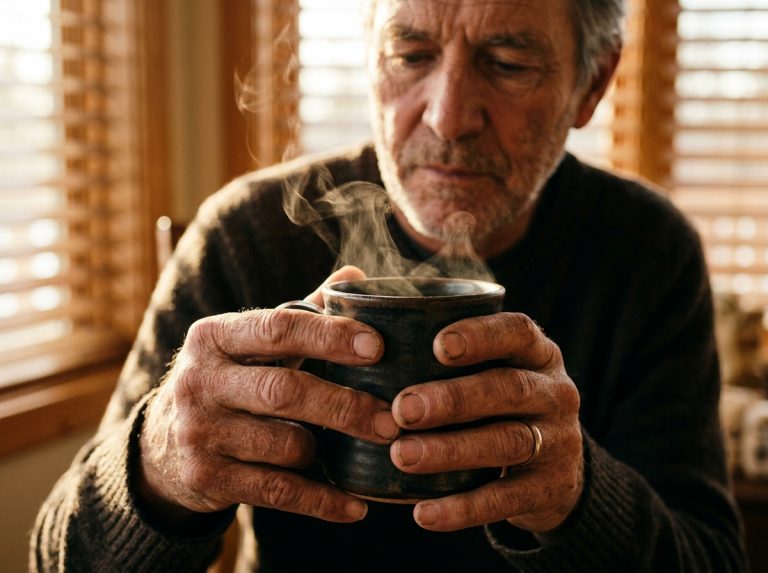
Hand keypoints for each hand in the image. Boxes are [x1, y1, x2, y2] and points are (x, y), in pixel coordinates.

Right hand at [137, 266, 398, 524]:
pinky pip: (276, 492)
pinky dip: (322, 501)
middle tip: (392, 418)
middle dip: (345, 405)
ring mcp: (198, 433)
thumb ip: (302, 312)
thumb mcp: (250, 343)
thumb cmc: (228, 380)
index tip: (377, 347)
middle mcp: (199, 381)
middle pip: (284, 391)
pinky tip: (356, 506)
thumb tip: (355, 275)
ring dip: (331, 450)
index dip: (329, 336)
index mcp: (214, 336)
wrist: (160, 445)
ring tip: (368, 450)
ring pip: (284, 444)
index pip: (278, 328)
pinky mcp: (205, 478)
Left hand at [389, 312, 582, 532]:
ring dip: (452, 450)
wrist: (552, 469)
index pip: (517, 332)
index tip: (436, 345)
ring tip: (402, 456)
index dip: (480, 336)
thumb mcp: (487, 369)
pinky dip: (464, 508)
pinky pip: (508, 498)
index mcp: (535, 353)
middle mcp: (554, 391)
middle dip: (454, 398)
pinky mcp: (551, 488)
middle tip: (401, 409)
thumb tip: (348, 287)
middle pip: (508, 388)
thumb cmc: (493, 403)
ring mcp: (559, 440)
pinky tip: (423, 514)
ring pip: (508, 442)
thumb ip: (438, 346)